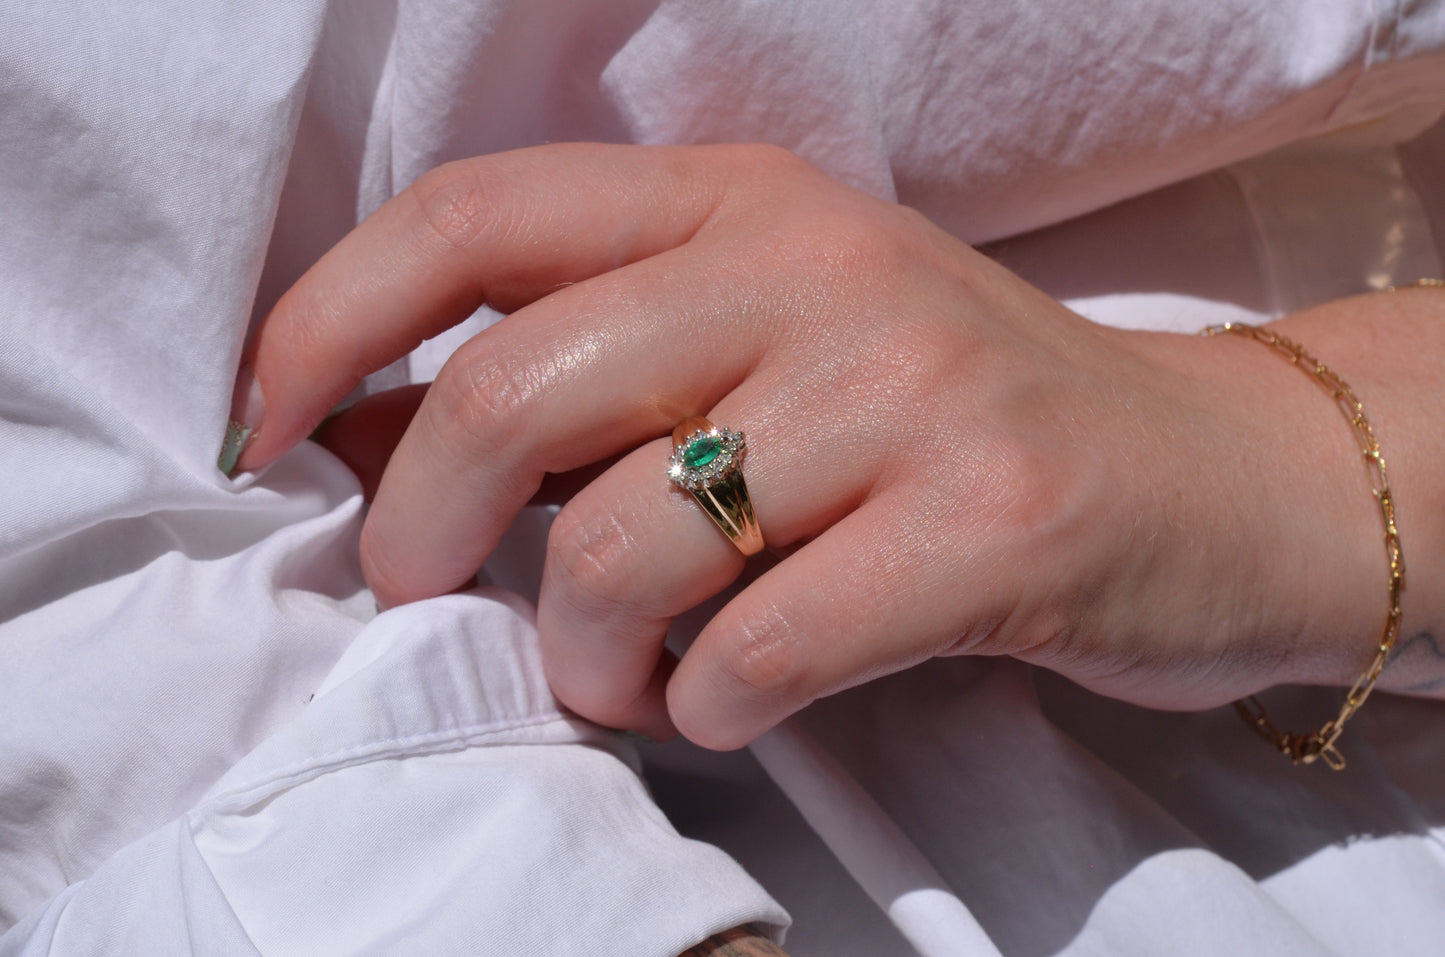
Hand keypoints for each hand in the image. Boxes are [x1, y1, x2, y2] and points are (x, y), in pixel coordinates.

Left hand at [233, 143, 1387, 747]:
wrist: (1210, 476)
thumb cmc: (951, 421)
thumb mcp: (766, 346)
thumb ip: (581, 370)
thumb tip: (353, 426)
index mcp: (742, 204)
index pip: (475, 217)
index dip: (327, 319)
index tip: (264, 434)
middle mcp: (819, 270)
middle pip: (514, 391)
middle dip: (420, 530)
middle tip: (431, 599)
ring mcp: (913, 392)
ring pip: (623, 545)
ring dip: (582, 654)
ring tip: (622, 676)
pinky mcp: (991, 526)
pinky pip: (752, 652)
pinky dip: (701, 708)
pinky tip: (728, 701)